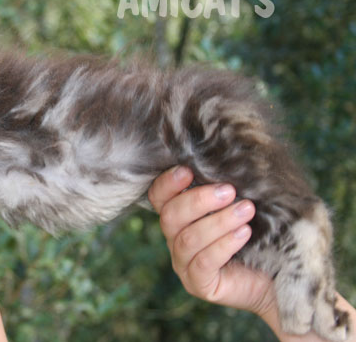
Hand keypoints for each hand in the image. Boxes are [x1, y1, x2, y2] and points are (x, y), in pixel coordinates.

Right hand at [148, 166, 355, 340]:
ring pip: (187, 239)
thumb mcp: (245, 203)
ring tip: (247, 210)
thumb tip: (234, 156)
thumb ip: (231, 185)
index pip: (158, 197)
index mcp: (180, 217)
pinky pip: (203, 263)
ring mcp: (184, 265)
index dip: (168, 183)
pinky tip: (244, 233)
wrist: (283, 275)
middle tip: (229, 190)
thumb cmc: (263, 232)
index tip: (189, 170)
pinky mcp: (199, 285)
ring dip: (218, 221)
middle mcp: (176, 240)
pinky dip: (223, 245)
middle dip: (198, 200)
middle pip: (170, 217)